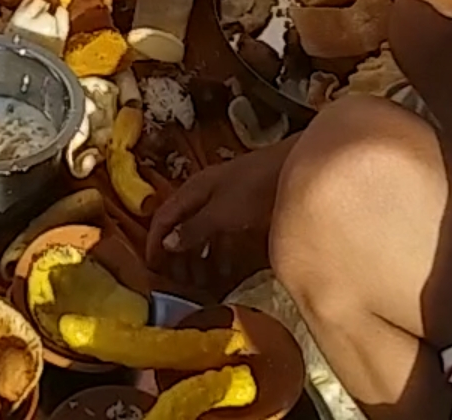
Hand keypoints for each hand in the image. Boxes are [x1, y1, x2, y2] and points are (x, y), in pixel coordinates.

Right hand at [146, 136, 296, 283]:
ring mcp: (226, 204)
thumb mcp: (222, 211)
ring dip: (197, 258)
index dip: (155, 241)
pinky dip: (218, 255)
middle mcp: (206, 196)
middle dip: (176, 255)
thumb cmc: (258, 185)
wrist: (299, 168)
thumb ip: (195, 227)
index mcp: (194, 189)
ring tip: (196, 284)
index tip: (152, 267)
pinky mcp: (245, 214)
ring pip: (202, 234)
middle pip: (181, 227)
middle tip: (175, 282)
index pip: (164, 216)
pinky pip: (222, 238)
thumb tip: (168, 242)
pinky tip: (222, 273)